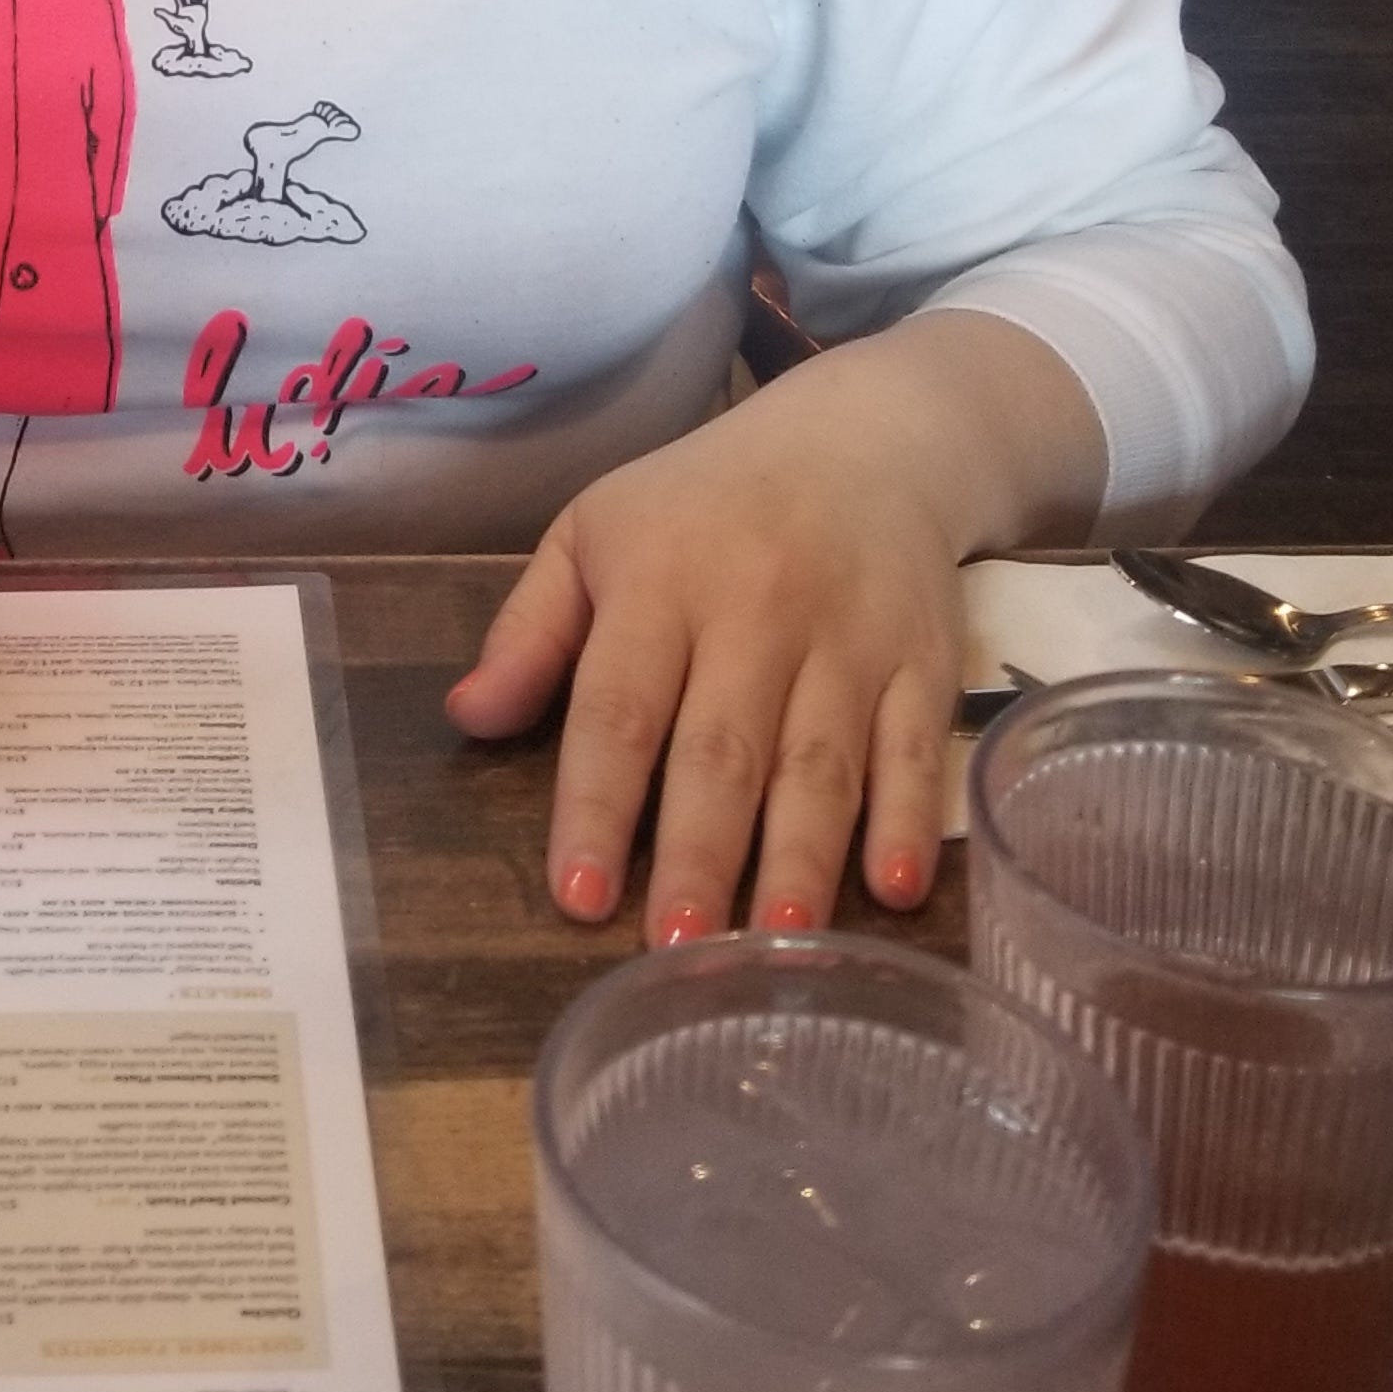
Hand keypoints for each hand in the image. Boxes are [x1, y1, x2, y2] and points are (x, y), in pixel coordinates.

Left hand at [444, 316, 1104, 940]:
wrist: (864, 438)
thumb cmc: (704, 504)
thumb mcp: (596, 531)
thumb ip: (532, 630)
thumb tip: (466, 720)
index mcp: (661, 580)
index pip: (619, 706)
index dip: (596, 804)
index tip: (577, 897)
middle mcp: (757, 610)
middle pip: (723, 749)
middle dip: (699, 856)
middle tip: (673, 953)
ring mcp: (849, 639)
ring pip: (819, 764)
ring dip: (797, 861)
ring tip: (772, 949)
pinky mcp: (927, 662)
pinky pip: (916, 751)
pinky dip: (906, 821)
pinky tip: (889, 891)